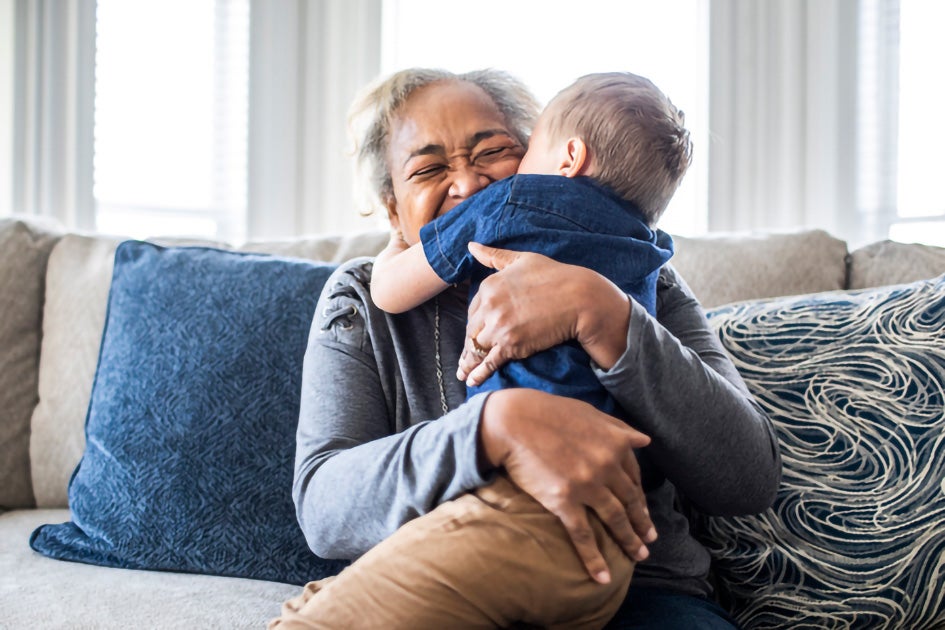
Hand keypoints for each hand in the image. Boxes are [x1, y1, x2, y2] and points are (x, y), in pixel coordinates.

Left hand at [458, 242, 630, 385]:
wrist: (580, 298)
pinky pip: (488, 362)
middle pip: (472, 331)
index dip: (474, 324)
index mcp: (489, 285)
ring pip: (476, 348)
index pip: (473, 310)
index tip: (474, 334)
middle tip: (464, 359)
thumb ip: (494, 256)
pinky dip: (478, 373)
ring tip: (462, 373)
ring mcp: (499, 326)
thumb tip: (471, 246)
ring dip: (468, 362)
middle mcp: (490, 306)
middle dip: (468, 346)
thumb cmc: (555, 276)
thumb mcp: (522, 260)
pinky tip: (471, 380)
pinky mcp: (512, 345)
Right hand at [479, 388, 656, 583]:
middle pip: (630, 501)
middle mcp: (607, 466)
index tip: (644, 510)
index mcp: (615, 444)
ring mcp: (587, 485)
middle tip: (649, 538)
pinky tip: (602, 576)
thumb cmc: (549, 412)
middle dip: (642, 522)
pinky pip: (584, 535)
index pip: (634, 476)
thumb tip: (644, 440)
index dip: (641, 497)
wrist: (513, 420)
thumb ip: (618, 428)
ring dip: (629, 540)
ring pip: (615, 519)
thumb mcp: (590, 413)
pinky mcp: (564, 501)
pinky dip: (594, 559)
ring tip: (639, 555)